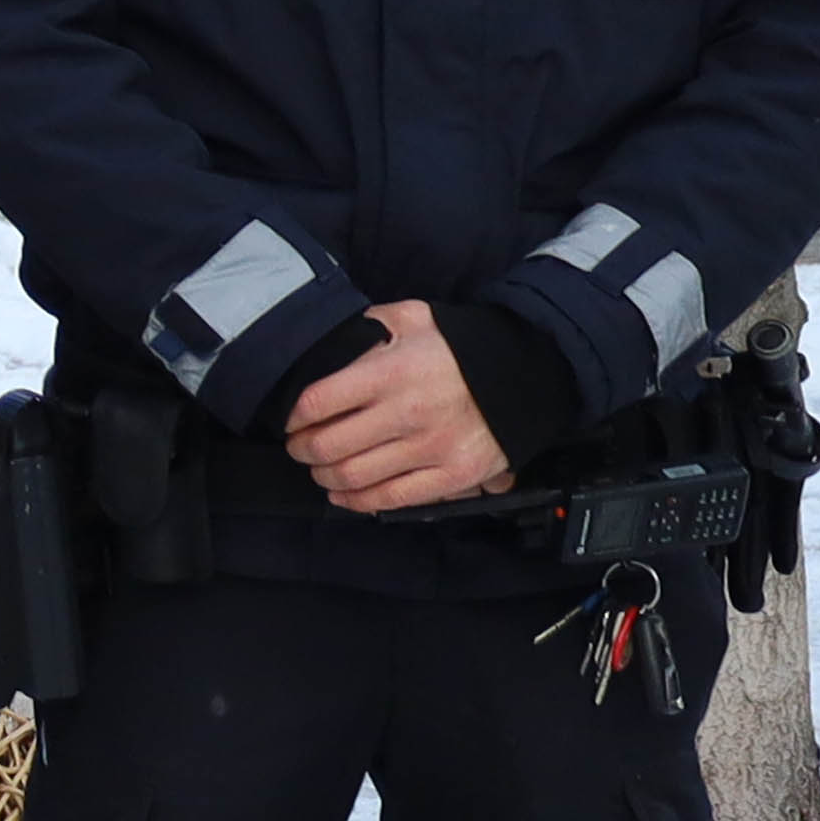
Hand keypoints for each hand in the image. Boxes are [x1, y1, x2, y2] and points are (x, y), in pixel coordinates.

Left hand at [283, 298, 514, 513]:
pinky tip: (344, 494)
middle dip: (302, 450)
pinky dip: (357, 502)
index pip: (316, 403)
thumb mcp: (414, 318)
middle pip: (327, 446)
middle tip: (299, 447)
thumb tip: (328, 342)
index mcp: (391, 372)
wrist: (528, 370)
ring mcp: (431, 448)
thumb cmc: (463, 345)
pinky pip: (391, 499)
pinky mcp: (452, 475)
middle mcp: (407, 413)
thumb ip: (368, 326)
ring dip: (324, 477)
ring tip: (321, 468)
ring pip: (352, 477)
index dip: (292, 416)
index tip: (291, 420)